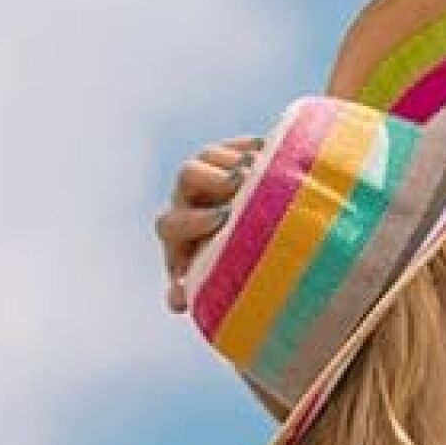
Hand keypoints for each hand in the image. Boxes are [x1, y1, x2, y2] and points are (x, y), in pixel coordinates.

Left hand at [154, 133, 261, 313]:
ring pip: (210, 157)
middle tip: (240, 186)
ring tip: (261, 171)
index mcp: (176, 231)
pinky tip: (275, 160)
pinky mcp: (234, 155)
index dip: (193, 221)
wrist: (259, 254)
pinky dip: (256, 150)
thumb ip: (198, 291)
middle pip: (187, 176)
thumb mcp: (217, 287)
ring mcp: (209, 172)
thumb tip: (177, 300)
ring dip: (236, 162)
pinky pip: (240, 145)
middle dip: (214, 181)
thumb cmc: (232, 278)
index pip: (170, 222)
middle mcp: (186, 197)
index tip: (223, 222)